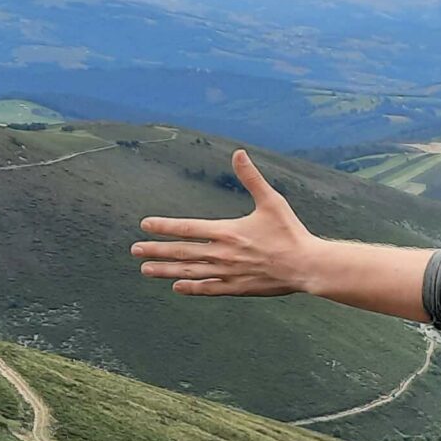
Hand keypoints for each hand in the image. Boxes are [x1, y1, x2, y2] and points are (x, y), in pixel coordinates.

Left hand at [133, 150, 323, 295]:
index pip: (188, 228)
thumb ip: (251, 178)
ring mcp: (228, 273)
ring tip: (146, 270)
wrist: (306, 266)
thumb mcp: (272, 201)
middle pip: (182, 252)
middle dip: (156, 250)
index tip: (145, 225)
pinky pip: (208, 288)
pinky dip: (191, 288)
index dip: (165, 226)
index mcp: (227, 231)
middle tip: (135, 250)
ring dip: (166, 270)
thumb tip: (239, 152)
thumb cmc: (290, 233)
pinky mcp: (237, 287)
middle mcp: (223, 253)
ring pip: (189, 272)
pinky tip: (176, 286)